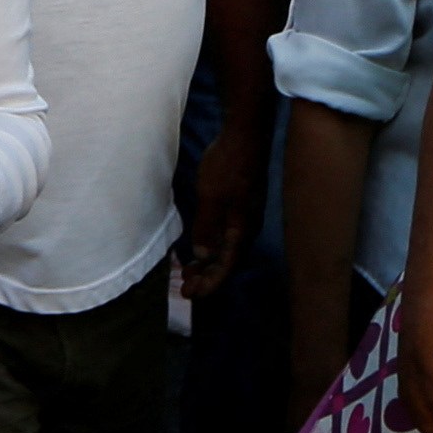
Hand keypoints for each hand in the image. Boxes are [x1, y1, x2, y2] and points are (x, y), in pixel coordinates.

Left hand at [178, 122, 264, 301]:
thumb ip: (206, 229)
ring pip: (227, 250)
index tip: (191, 295)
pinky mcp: (241, 207)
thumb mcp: (211, 199)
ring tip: (188, 272)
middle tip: (185, 289)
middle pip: (228, 263)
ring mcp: (245, 218)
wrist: (245, 137)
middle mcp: (247, 229)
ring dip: (208, 264)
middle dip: (207, 278)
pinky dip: (212, 247)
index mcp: (242, 231)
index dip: (209, 284)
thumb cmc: (227, 166)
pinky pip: (226, 237)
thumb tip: (203, 257)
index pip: (226, 268)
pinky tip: (200, 247)